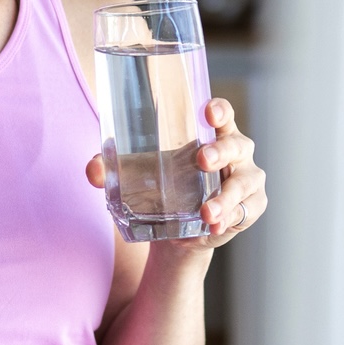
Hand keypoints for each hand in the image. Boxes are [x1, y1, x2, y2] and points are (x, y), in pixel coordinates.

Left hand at [85, 96, 265, 247]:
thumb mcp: (139, 177)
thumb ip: (115, 170)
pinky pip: (244, 213)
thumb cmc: (162, 189)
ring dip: (226, 197)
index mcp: (212, 135)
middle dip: (221, 151)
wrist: (176, 234)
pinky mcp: (250, 208)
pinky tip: (215, 227)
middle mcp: (236, 153)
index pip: (222, 115)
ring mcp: (247, 181)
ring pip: (243, 183)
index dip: (220, 110)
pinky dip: (229, 220)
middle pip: (236, 145)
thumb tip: (93, 170)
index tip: (208, 112)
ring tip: (207, 213)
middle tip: (202, 160)